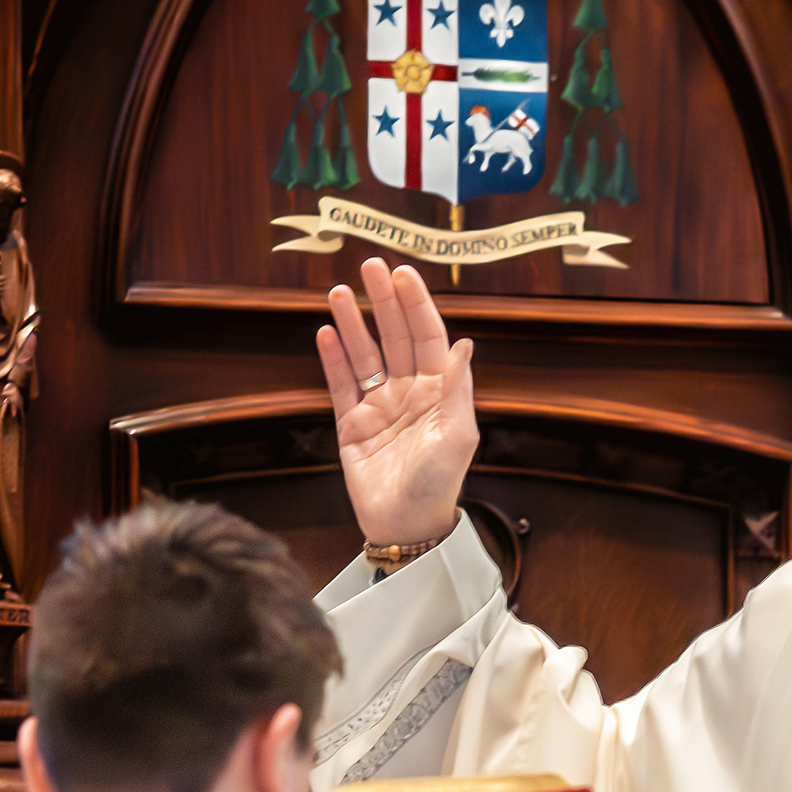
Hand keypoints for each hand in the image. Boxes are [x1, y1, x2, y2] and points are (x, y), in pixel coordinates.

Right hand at [319, 260, 479, 549]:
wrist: (406, 525)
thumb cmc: (439, 484)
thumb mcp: (458, 436)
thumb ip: (458, 388)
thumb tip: (465, 343)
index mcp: (440, 392)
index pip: (428, 337)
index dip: (416, 305)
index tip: (403, 274)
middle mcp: (409, 393)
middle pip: (395, 337)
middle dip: (383, 301)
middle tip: (369, 266)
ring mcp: (379, 407)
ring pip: (365, 355)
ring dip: (353, 322)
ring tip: (338, 291)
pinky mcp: (351, 425)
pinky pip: (341, 384)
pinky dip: (333, 359)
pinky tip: (326, 332)